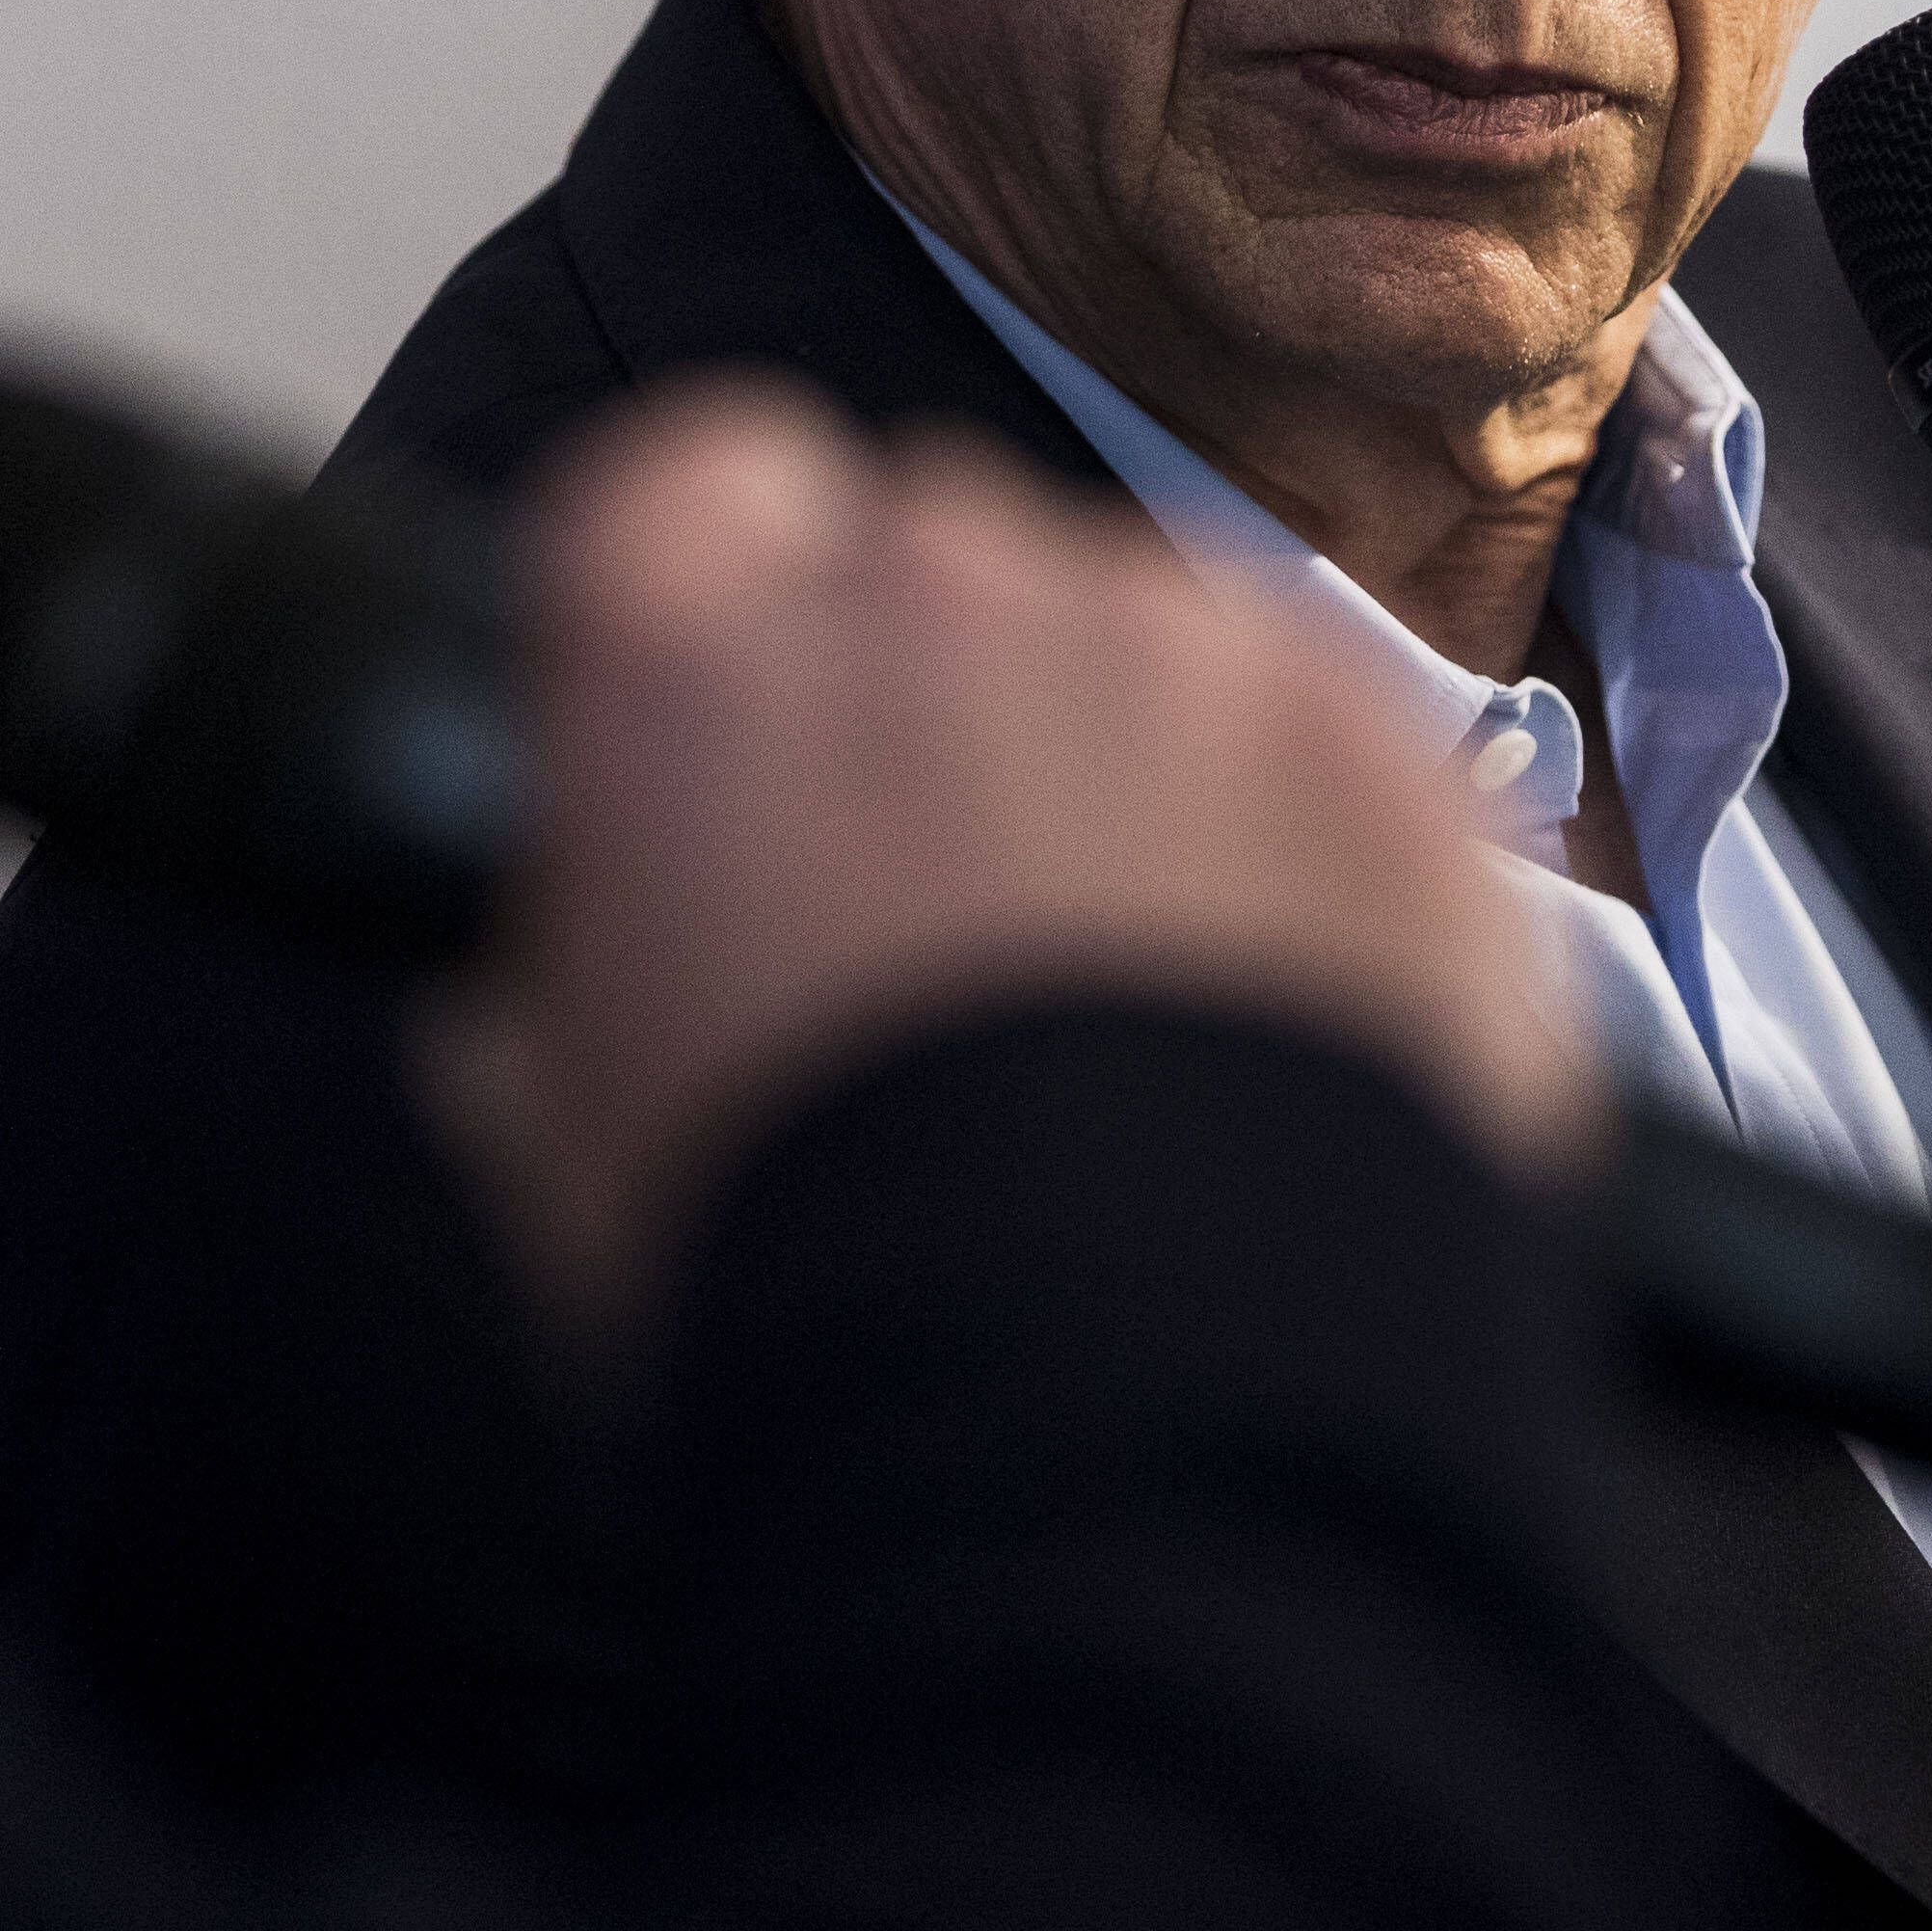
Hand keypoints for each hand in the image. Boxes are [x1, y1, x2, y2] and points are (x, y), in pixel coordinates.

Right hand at [419, 381, 1588, 1332]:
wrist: (1120, 1445)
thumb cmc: (816, 1299)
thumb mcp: (560, 1146)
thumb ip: (549, 970)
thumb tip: (557, 946)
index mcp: (686, 662)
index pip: (695, 485)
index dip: (726, 599)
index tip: (754, 711)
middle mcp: (930, 598)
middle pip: (930, 561)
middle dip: (935, 701)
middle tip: (948, 918)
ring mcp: (1178, 653)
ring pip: (1143, 635)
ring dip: (1130, 761)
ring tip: (1135, 1007)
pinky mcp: (1382, 746)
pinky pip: (1326, 728)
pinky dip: (1307, 836)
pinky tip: (1271, 1017)